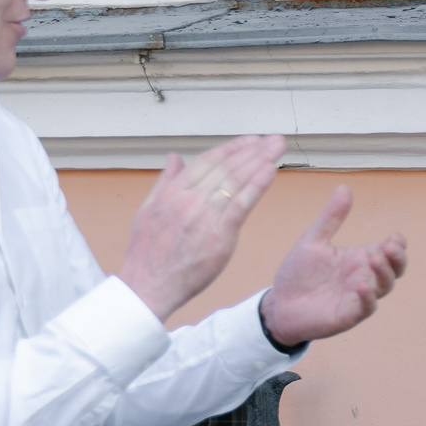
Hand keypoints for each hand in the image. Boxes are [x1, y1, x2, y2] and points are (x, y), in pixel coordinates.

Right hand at [118, 136, 284, 319]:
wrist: (148, 286)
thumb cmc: (147, 253)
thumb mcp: (147, 211)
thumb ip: (165, 182)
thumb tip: (175, 157)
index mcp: (171, 193)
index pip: (207, 162)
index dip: (232, 148)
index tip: (252, 140)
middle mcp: (188, 200)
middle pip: (226, 168)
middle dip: (253, 150)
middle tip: (275, 139)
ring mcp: (203, 217)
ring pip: (235, 182)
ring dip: (260, 162)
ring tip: (277, 149)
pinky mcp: (219, 236)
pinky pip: (241, 205)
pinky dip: (257, 185)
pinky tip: (271, 171)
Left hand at [258, 188, 406, 347]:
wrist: (278, 304)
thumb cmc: (298, 275)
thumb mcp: (313, 241)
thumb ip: (331, 218)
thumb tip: (345, 187)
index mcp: (359, 259)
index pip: (390, 250)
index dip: (397, 244)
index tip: (393, 236)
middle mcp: (364, 277)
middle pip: (395, 268)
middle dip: (397, 257)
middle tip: (389, 246)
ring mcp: (359, 297)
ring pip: (385, 286)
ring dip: (384, 273)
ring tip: (373, 258)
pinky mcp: (349, 315)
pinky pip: (366, 307)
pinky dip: (368, 297)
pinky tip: (361, 285)